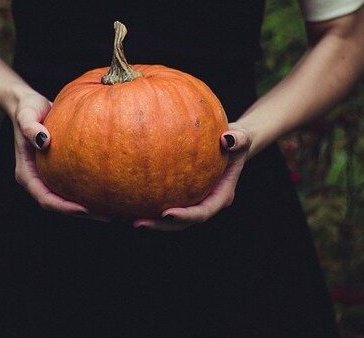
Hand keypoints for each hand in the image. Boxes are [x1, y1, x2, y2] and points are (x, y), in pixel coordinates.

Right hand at [12, 91, 109, 221]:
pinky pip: (77, 184)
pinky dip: (92, 190)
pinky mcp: (62, 170)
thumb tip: (44, 141)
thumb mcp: (26, 115)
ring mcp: (50, 176)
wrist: (30, 104)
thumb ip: (30, 127)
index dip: (64, 207)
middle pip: (60, 205)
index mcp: (27, 174)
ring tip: (116, 209)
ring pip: (70, 199)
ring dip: (91, 207)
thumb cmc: (27, 109)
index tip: (85, 209)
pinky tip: (113, 189)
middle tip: (110, 216)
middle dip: (83, 213)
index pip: (45, 199)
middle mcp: (39, 180)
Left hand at [132, 122, 252, 230]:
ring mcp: (191, 201)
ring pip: (168, 218)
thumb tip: (227, 139)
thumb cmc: (235, 139)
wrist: (229, 143)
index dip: (185, 216)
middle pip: (181, 223)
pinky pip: (161, 201)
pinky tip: (122, 200)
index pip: (202, 212)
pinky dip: (144, 203)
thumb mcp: (241, 137)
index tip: (166, 213)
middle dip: (159, 226)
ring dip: (148, 220)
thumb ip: (238, 139)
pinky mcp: (179, 194)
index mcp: (220, 196)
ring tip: (122, 217)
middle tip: (136, 223)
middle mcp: (204, 202)